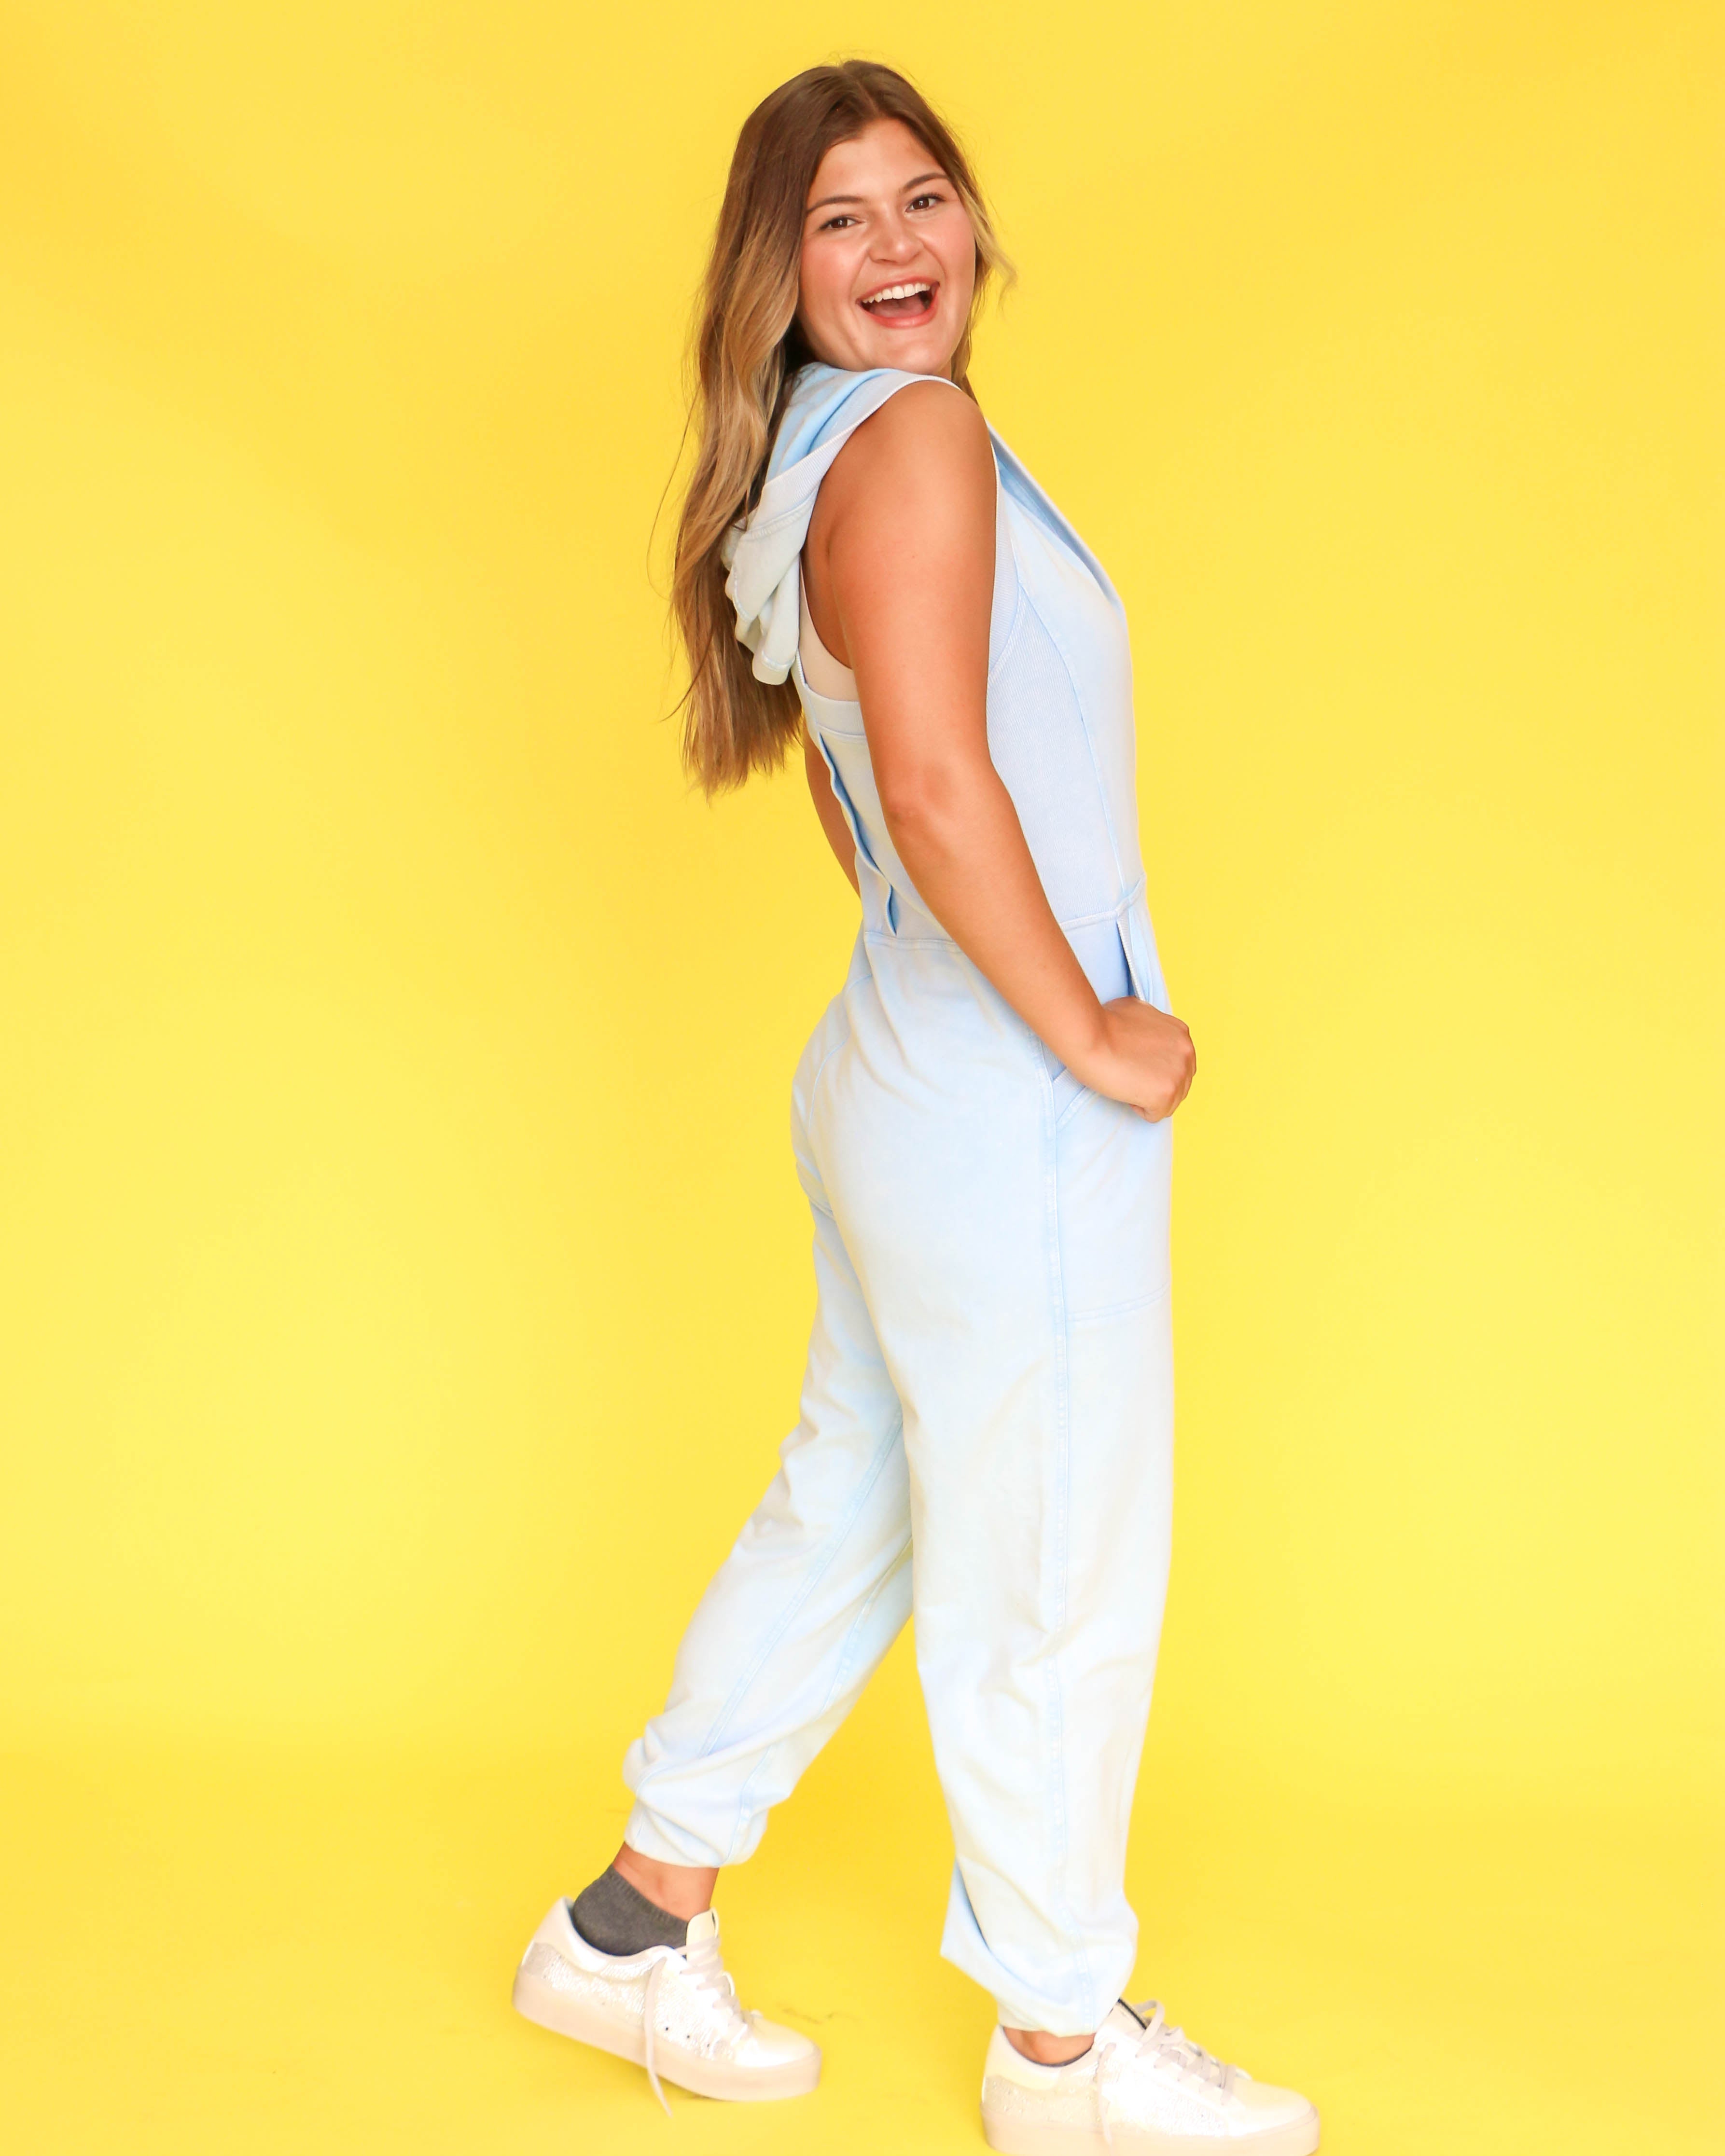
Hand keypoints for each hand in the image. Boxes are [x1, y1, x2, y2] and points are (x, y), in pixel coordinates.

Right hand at [1070, 998, 1195, 1120]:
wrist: (1088, 1036)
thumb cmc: (1102, 1023)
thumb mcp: (1136, 1010)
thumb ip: (1152, 1025)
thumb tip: (1148, 1034)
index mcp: (1181, 1033)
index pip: (1179, 1064)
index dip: (1155, 1069)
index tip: (1134, 1064)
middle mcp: (1187, 1052)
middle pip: (1179, 1085)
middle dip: (1155, 1084)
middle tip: (1129, 1074)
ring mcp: (1178, 1074)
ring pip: (1170, 1103)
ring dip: (1147, 1097)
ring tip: (1125, 1080)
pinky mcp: (1165, 1094)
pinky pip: (1155, 1114)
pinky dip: (1138, 1108)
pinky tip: (1124, 1089)